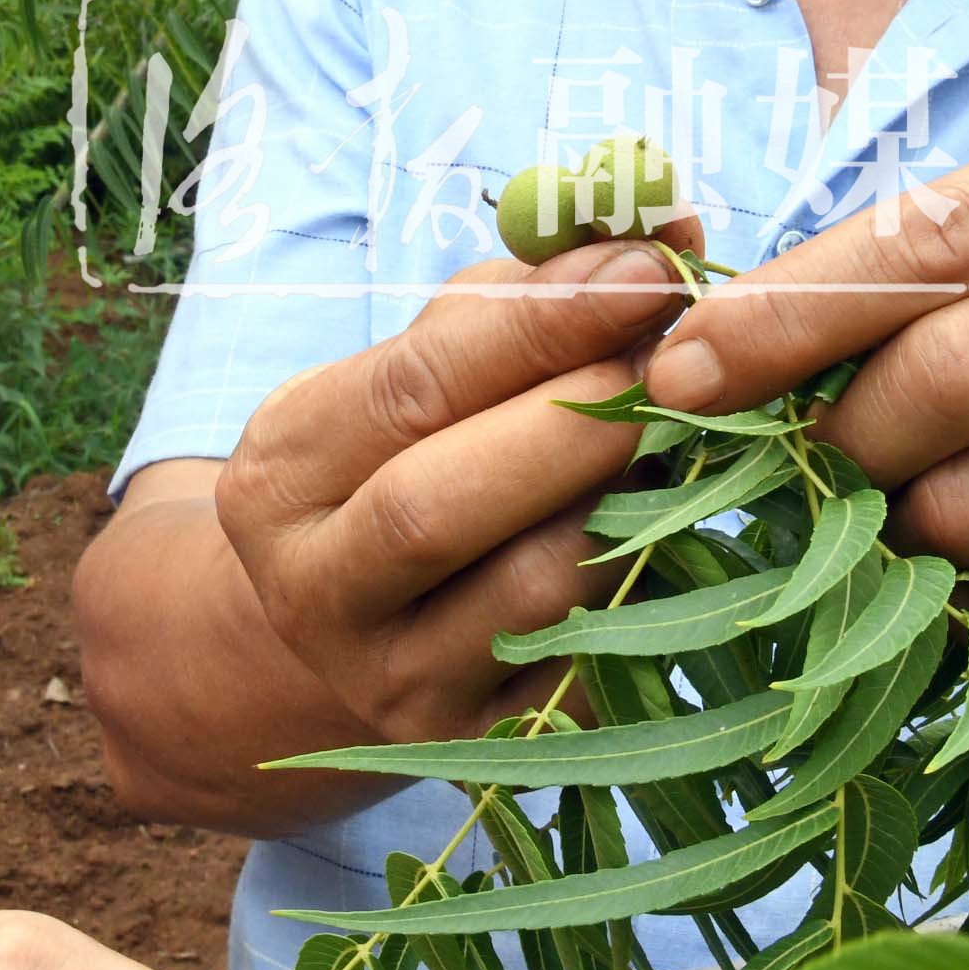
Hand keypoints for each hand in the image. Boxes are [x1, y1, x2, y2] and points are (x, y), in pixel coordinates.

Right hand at [216, 224, 700, 743]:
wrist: (347, 638)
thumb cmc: (406, 461)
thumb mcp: (416, 373)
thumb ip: (518, 297)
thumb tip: (653, 224)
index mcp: (276, 478)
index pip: (406, 389)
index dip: (537, 324)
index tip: (648, 264)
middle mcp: (312, 593)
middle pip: (439, 504)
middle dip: (576, 415)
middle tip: (678, 349)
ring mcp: (392, 686)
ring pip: (525, 594)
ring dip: (624, 500)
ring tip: (692, 426)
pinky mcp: (482, 745)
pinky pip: (584, 659)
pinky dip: (645, 580)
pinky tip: (686, 515)